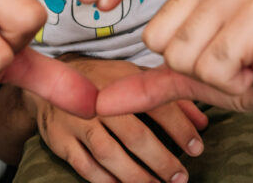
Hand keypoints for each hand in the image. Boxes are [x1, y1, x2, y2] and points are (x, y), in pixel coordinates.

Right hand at [28, 58, 206, 182]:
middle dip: (161, 159)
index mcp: (120, 80)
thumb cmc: (101, 83)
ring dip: (136, 175)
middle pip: (133, 133)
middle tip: (180, 177)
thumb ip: (168, 98)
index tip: (197, 148)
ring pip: (109, 153)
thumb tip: (203, 122)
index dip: (179, 127)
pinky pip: (85, 166)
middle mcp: (98, 99)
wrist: (49, 84)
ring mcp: (77, 121)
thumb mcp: (134, 79)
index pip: (156, 103)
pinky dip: (106, 181)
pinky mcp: (60, 140)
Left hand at [96, 0, 252, 121]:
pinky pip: (211, 67)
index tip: (103, 1)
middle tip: (225, 58)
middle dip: (187, 65)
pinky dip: (231, 83)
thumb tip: (100, 102)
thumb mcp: (195, 73)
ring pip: (180, 55)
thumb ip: (148, 82)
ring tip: (243, 63)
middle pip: (155, 35)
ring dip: (211, 76)